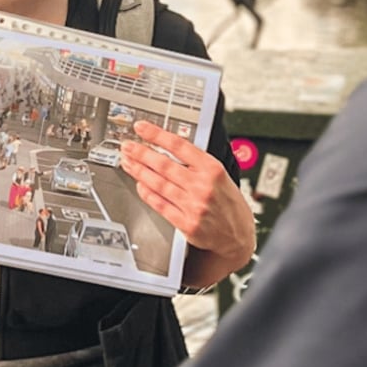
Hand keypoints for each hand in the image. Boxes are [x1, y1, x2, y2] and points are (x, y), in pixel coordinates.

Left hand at [121, 120, 255, 286]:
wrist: (238, 237)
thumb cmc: (230, 206)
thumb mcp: (222, 176)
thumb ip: (198, 163)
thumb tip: (170, 148)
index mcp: (213, 169)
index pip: (179, 146)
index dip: (157, 135)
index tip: (142, 128)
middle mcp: (203, 186)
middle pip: (164, 164)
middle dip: (141, 153)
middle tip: (128, 146)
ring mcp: (193, 205)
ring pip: (158, 184)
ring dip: (139, 171)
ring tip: (128, 163)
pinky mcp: (186, 224)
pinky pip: (160, 205)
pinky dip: (147, 194)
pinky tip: (139, 185)